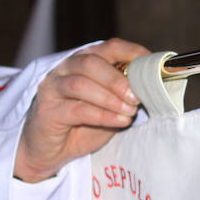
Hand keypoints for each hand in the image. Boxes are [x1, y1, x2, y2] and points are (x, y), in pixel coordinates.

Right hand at [13, 38, 149, 182]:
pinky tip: (119, 121)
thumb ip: (124, 94)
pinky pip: (76, 109)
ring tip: (129, 112)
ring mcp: (52, 88)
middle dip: (118, 79)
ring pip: (81, 84)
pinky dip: (102, 115)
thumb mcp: (109, 107)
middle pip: (91, 62)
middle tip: (137, 97)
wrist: (50, 152)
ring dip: (110, 98)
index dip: (132, 53)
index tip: (151, 68)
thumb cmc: (81, 126)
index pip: (108, 47)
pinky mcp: (46, 111)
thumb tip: (153, 88)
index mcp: (84, 61)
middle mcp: (65, 69)